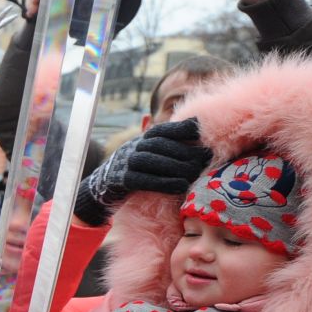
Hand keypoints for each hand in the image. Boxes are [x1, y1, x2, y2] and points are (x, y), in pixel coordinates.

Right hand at [74, 119, 211, 225]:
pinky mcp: (123, 180)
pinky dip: (163, 183)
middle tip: (204, 160)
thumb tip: (199, 125)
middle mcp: (135, 146)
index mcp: (145, 137)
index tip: (201, 132)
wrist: (107, 182)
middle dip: (184, 152)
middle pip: (160, 145)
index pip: (165, 129)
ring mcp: (127, 162)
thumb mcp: (154, 149)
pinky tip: (181, 186)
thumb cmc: (142, 166)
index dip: (183, 129)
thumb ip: (173, 140)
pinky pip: (143, 180)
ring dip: (175, 167)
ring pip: (151, 161)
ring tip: (194, 174)